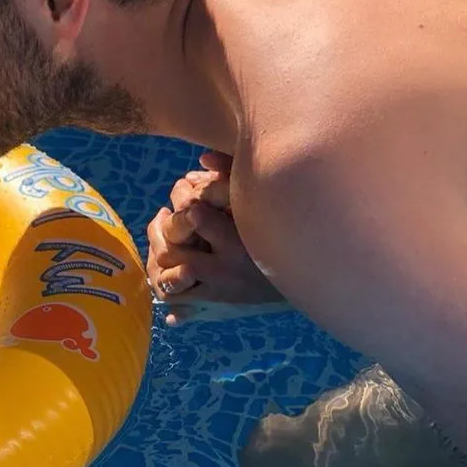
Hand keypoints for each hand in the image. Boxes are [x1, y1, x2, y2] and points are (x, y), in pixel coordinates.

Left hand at [146, 151, 283, 324]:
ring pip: (168, 279)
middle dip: (160, 232)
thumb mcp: (263, 204)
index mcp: (238, 242)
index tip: (185, 194)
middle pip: (172, 250)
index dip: (183, 201)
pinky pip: (178, 301)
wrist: (308, 283)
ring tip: (161, 241)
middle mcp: (225, 270)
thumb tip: (202, 158)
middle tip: (164, 216)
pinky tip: (169, 268)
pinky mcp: (215, 307)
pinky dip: (167, 287)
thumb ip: (235, 176)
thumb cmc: (284, 232)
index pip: (194, 216)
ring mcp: (217, 292)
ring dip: (158, 260)